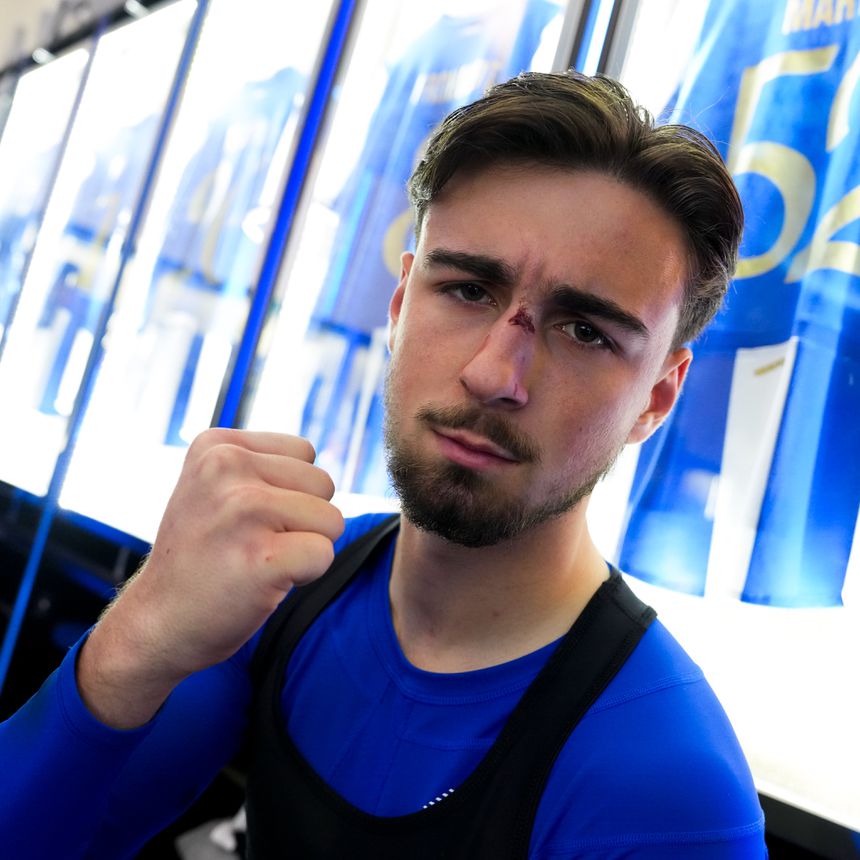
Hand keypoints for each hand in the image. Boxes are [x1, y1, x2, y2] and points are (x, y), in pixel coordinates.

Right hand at [77, 428, 343, 726]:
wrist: (156, 623)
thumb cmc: (201, 558)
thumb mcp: (214, 489)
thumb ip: (262, 467)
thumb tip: (325, 475)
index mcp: (216, 445)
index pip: (304, 453)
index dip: (290, 492)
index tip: (245, 520)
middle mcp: (227, 467)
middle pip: (323, 484)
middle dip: (302, 520)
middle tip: (251, 544)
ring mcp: (243, 509)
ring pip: (331, 520)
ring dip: (305, 548)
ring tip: (257, 561)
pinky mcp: (261, 555)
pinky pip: (324, 554)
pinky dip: (306, 576)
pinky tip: (264, 582)